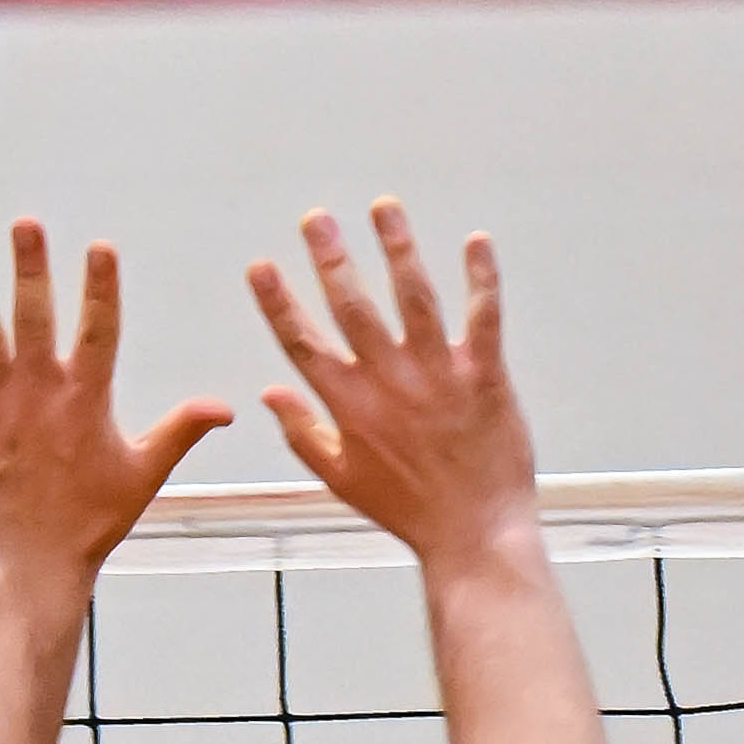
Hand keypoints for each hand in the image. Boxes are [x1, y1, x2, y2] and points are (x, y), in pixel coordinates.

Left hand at [0, 224, 229, 604]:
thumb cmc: (92, 520)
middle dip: (30, 269)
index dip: (100, 288)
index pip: (98, 332)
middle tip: (26, 223)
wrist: (33, 560)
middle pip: (33, 318)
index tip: (101, 247)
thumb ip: (181, 431)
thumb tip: (227, 407)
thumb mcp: (145, 474)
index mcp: (86, 401)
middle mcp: (38, 394)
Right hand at [246, 204, 537, 562]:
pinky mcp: (484, 378)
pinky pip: (483, 318)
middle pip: (351, 308)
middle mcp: (388, 383)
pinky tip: (477, 241)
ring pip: (413, 299)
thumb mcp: (341, 479)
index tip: (260, 266)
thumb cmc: (408, 510)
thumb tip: (268, 393)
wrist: (474, 535)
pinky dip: (481, 278)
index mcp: (349, 407)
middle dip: (331, 258)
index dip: (278, 302)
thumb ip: (302, 433)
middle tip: (316, 218)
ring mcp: (437, 377)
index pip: (302, 344)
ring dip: (397, 249)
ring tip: (384, 208)